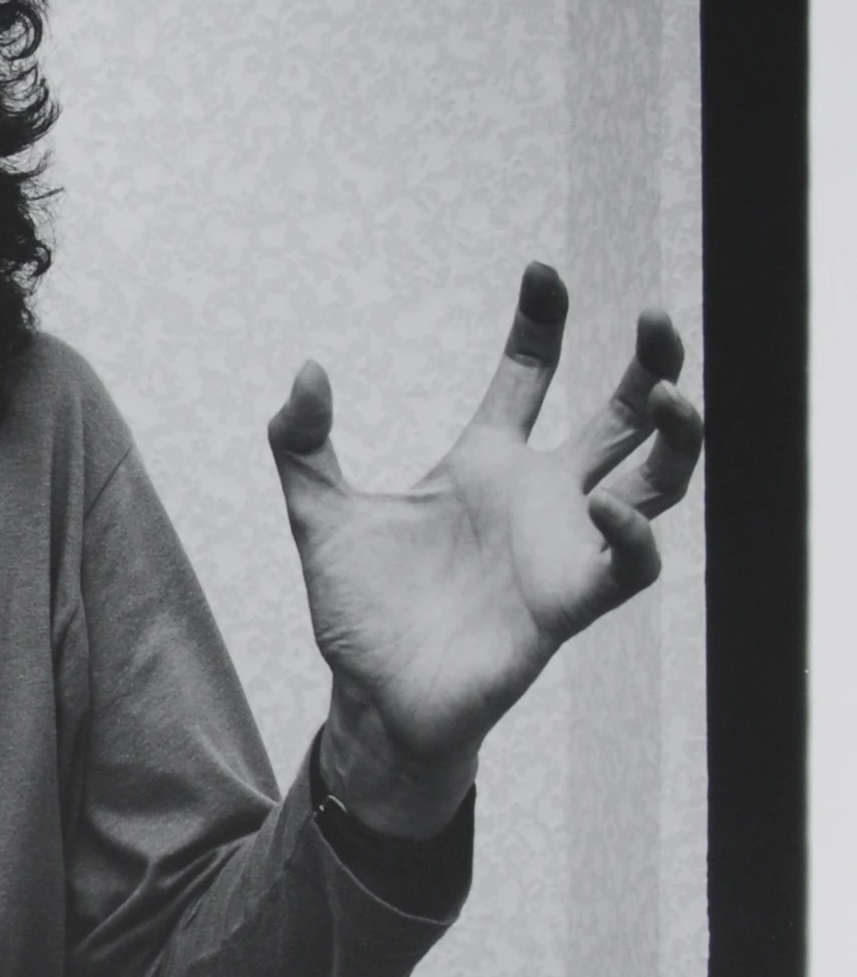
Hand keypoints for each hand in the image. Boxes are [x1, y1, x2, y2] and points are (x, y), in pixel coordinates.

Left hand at [268, 263, 702, 835]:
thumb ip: (301, 444)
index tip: (544, 272)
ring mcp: (561, 548)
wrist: (373, 704)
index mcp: (485, 464)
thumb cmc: (363, 616)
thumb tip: (305, 370)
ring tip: (671, 393)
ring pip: (655, 481)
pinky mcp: (568, 606)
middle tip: (656, 319)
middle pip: (620, 416)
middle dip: (648, 364)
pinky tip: (607, 508)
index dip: (542, 323)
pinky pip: (627, 564)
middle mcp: (537, 498)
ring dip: (675, 438)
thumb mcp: (320, 517)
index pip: (528, 375)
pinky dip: (629, 534)